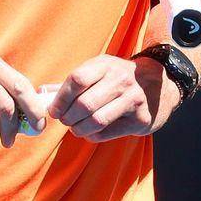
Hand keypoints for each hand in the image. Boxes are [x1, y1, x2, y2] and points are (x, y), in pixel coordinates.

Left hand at [49, 54, 179, 141]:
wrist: (158, 86)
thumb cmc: (119, 80)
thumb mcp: (99, 72)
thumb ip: (72, 83)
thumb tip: (41, 94)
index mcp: (106, 65)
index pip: (77, 79)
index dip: (61, 98)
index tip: (54, 109)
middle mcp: (121, 79)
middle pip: (84, 104)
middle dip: (68, 117)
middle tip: (65, 121)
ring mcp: (133, 99)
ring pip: (95, 121)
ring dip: (78, 129)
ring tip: (76, 128)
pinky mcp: (140, 119)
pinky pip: (107, 132)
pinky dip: (92, 135)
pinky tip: (91, 131)